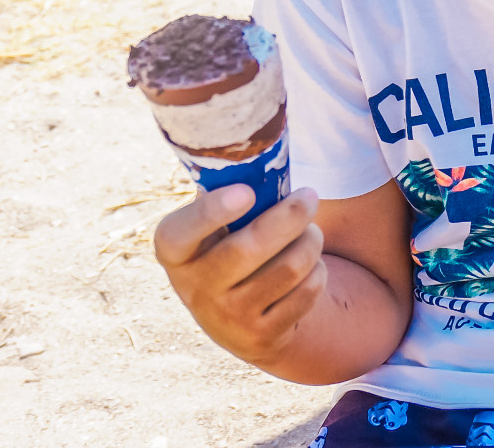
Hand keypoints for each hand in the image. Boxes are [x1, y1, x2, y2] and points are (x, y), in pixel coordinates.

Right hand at [153, 185, 326, 367]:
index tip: (247, 192)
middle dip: (290, 215)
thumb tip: (261, 156)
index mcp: (175, 252)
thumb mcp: (214, 227)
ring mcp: (227, 318)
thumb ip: (227, 193)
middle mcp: (195, 289)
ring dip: (311, 240)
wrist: (238, 318)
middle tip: (310, 195)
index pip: (180, 233)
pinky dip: (318, 271)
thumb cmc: (229, 246)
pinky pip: (306, 293)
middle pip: (248, 249)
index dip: (211, 212)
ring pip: (287, 268)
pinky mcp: (261, 337)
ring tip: (312, 231)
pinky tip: (311, 264)